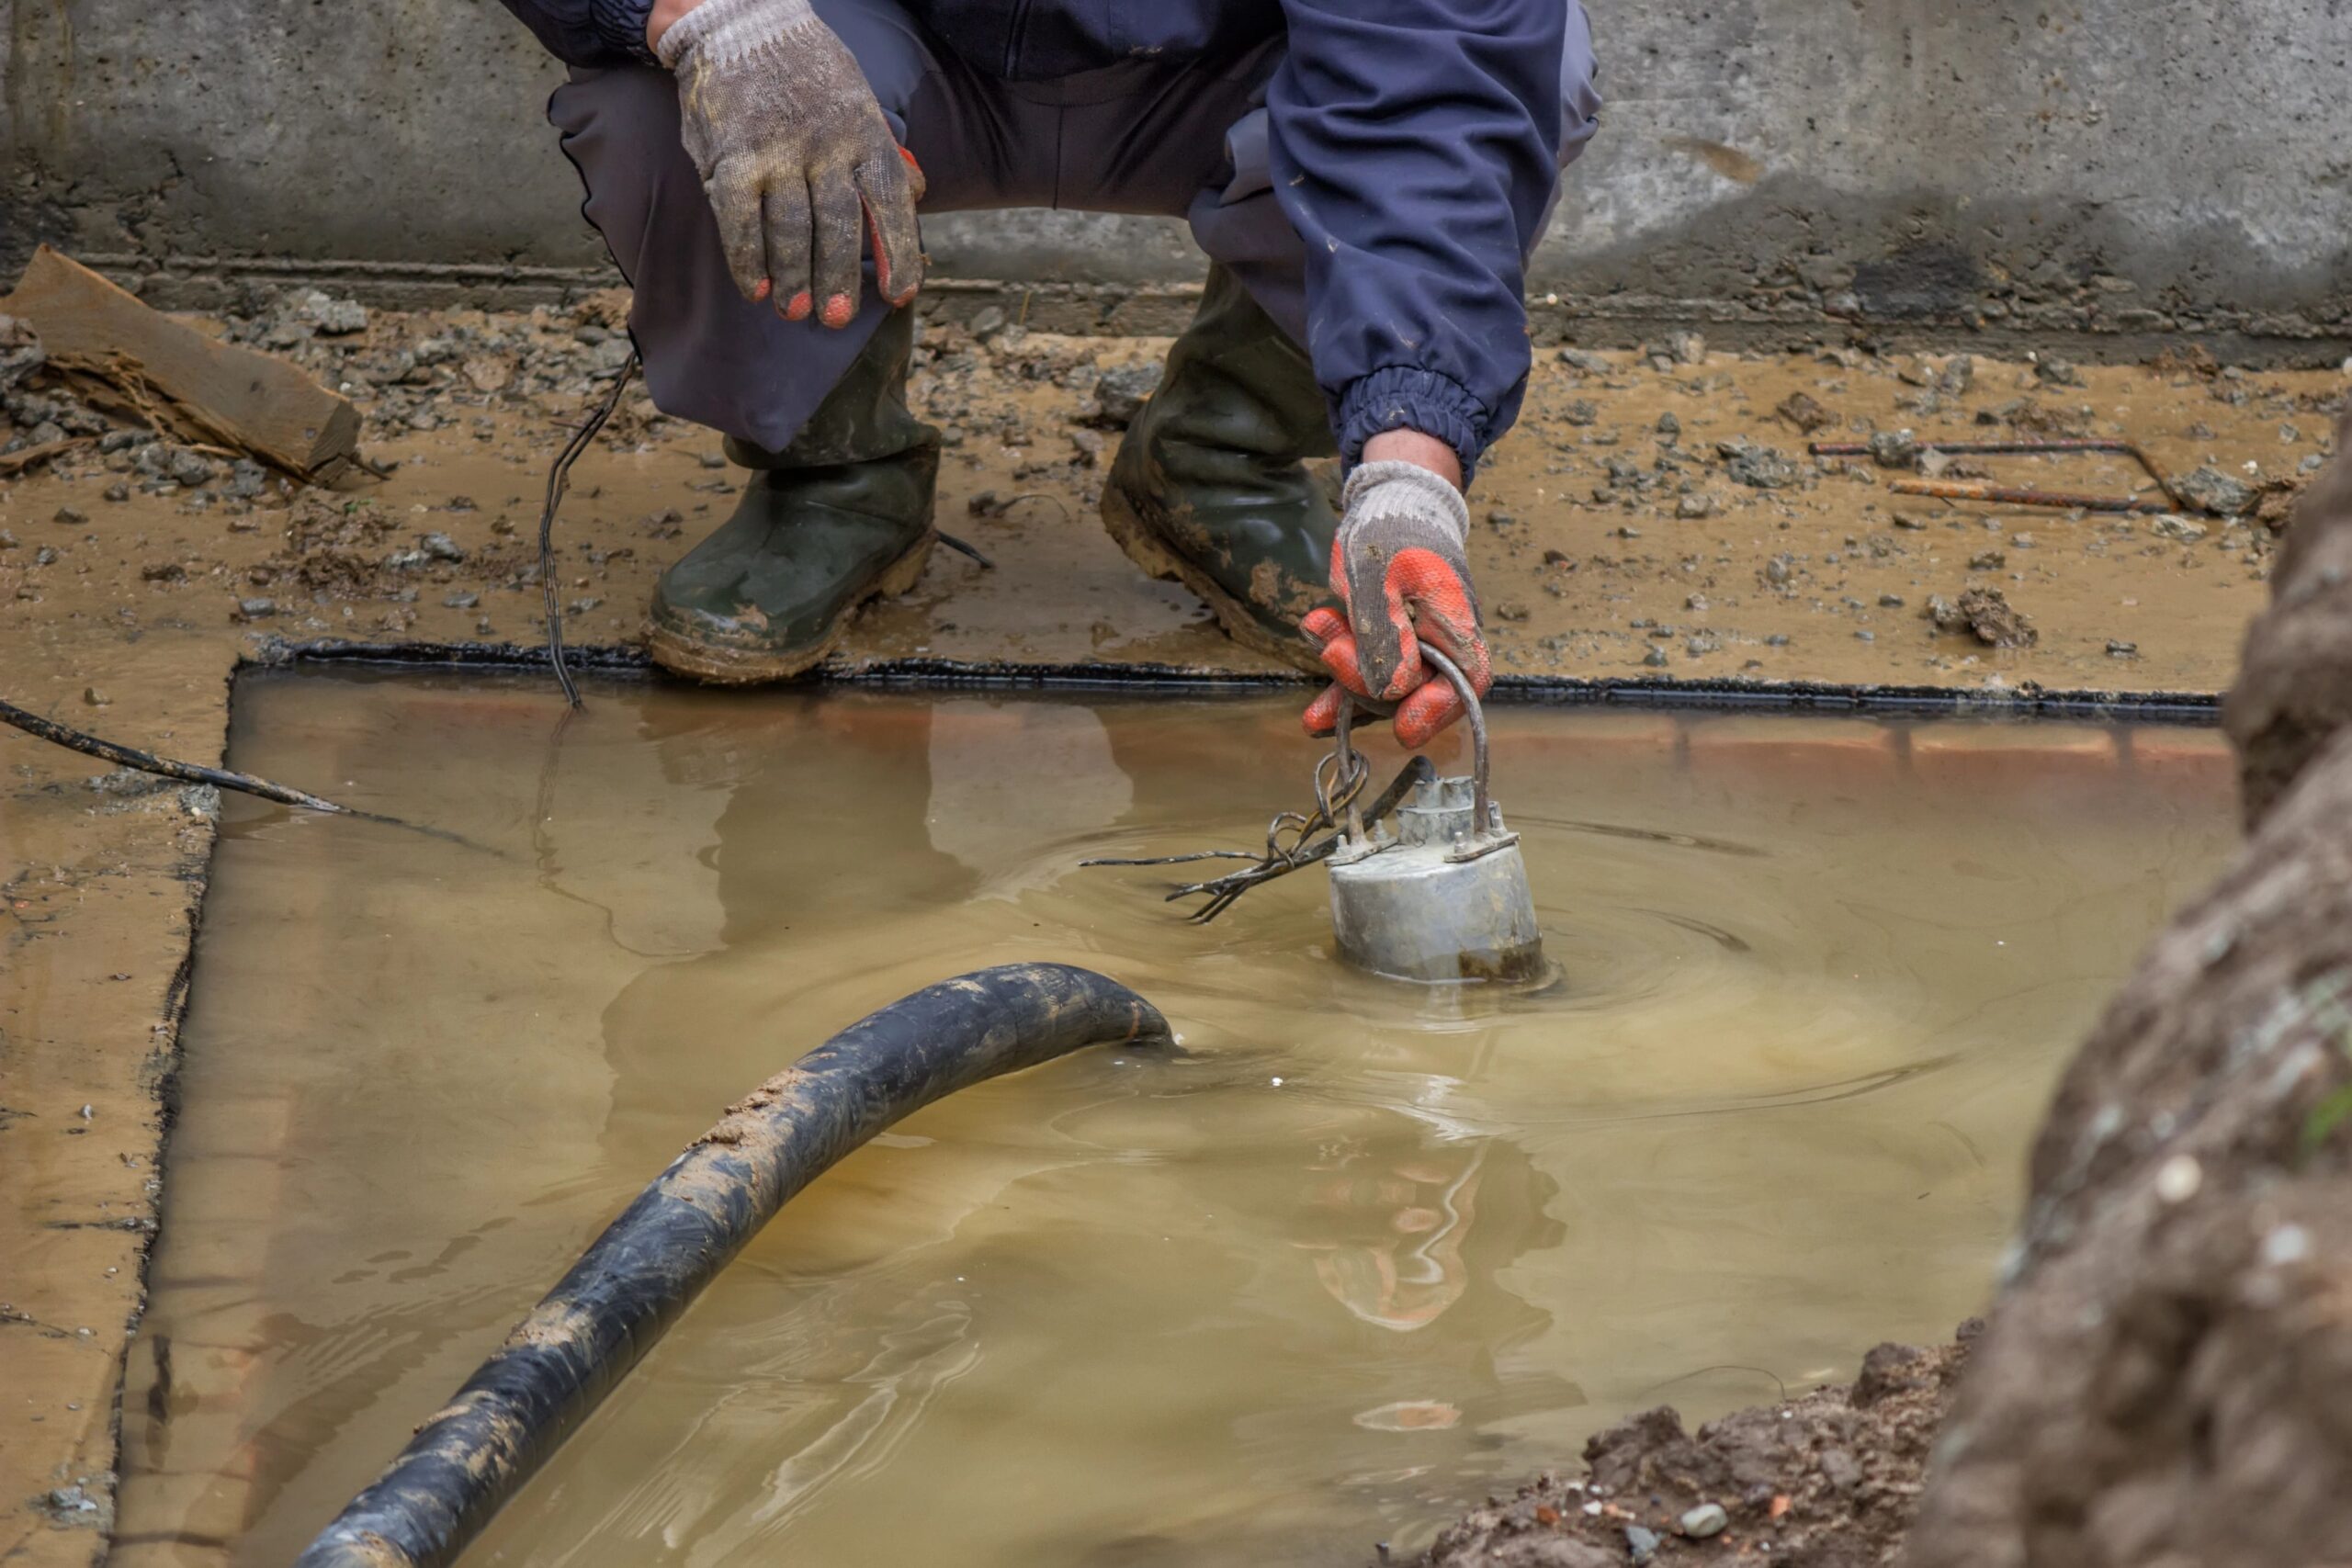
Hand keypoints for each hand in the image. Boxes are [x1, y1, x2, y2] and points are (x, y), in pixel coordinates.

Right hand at [655, 0, 923, 328]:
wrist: (741, 19)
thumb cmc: (806, 73)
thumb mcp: (858, 102)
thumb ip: (883, 153)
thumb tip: (919, 195)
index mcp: (863, 134)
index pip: (889, 203)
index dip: (897, 252)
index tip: (899, 296)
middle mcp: (824, 145)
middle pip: (838, 226)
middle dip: (840, 278)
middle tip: (837, 319)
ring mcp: (776, 152)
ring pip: (790, 230)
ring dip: (794, 278)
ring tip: (795, 311)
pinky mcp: (731, 157)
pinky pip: (740, 221)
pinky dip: (748, 260)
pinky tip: (755, 289)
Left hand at [1302, 447, 1489, 748]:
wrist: (1386, 506)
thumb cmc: (1391, 531)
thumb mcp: (1377, 576)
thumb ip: (1384, 632)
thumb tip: (1392, 690)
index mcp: (1454, 619)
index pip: (1464, 679)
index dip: (1437, 709)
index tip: (1402, 730)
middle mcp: (1440, 642)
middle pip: (1416, 691)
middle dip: (1370, 686)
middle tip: (1331, 651)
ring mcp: (1413, 648)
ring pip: (1386, 690)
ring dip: (1348, 690)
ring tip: (1314, 677)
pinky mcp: (1386, 648)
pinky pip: (1367, 680)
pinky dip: (1341, 693)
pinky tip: (1315, 716)